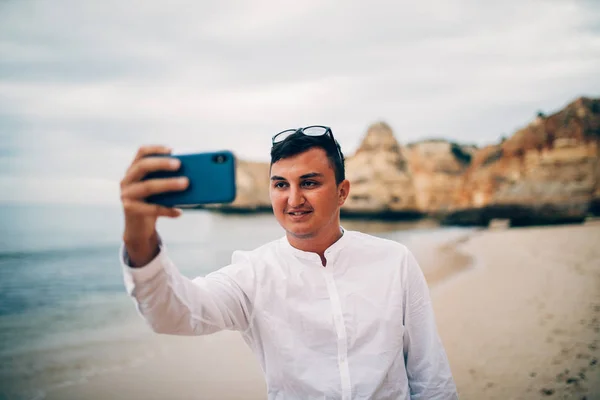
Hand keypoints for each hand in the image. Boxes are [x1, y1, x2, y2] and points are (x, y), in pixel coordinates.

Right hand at [120, 145, 188, 265]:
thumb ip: (168, 179)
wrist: (139, 228)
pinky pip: (151, 208)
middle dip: (162, 163)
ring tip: (186, 183)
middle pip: (143, 166)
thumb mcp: (160, 189)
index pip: (142, 153)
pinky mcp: (130, 209)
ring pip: (148, 186)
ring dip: (168, 184)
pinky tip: (179, 212)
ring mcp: (126, 195)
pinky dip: (167, 210)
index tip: (172, 150)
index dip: (156, 149)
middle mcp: (127, 180)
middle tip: (179, 164)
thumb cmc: (153, 203)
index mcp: (134, 170)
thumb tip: (192, 175)